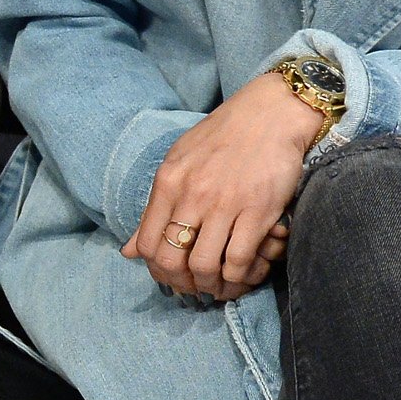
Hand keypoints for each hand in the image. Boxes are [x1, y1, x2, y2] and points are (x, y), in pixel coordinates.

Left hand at [123, 71, 321, 299]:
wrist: (271, 113)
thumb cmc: (224, 136)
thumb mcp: (179, 162)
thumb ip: (154, 207)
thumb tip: (128, 251)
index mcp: (168, 182)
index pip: (148, 244)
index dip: (157, 270)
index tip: (173, 276)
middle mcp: (192, 195)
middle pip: (172, 261)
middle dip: (182, 283)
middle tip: (196, 286)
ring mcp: (225, 204)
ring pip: (205, 266)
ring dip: (211, 285)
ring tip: (219, 285)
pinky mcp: (258, 211)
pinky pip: (239, 259)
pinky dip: (239, 276)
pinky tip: (242, 274)